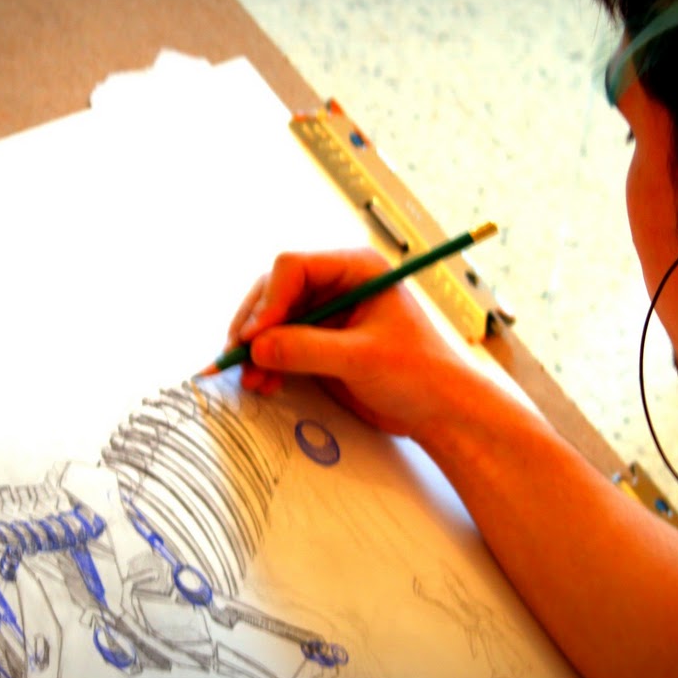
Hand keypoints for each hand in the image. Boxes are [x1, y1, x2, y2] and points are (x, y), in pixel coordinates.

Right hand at [224, 248, 476, 437]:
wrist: (438, 410)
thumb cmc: (419, 373)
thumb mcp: (362, 359)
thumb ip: (308, 350)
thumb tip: (257, 347)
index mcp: (356, 269)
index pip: (293, 267)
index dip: (269, 301)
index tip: (255, 338)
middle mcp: (336, 284)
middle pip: (275, 291)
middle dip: (254, 326)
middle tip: (238, 359)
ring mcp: (326, 314)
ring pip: (271, 321)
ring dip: (255, 349)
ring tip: (249, 381)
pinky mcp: (319, 343)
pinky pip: (280, 345)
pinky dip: (266, 364)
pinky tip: (262, 385)